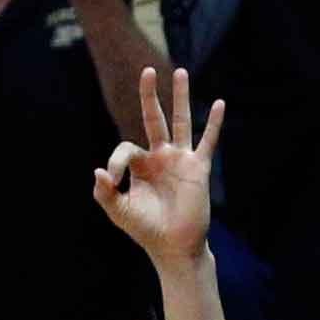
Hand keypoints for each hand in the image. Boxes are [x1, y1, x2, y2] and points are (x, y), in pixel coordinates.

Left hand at [93, 64, 224, 267]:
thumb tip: (99, 171)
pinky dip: (214, 124)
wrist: (174, 248)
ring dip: (180, 97)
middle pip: (154, 118)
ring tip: (180, 72)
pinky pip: (207, 142)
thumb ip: (105, 193)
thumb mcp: (119, 212)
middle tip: (146, 71)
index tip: (113, 179)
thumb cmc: (146, 231)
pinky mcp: (198, 169)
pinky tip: (219, 104)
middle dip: (149, 96)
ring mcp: (180, 160)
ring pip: (181, 122)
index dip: (116, 160)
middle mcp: (160, 157)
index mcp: (139, 165)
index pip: (126, 148)